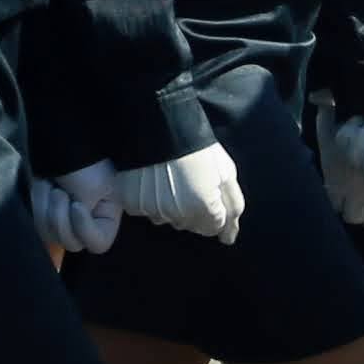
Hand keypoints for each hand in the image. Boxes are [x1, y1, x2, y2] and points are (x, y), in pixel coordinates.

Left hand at [29, 163, 123, 258]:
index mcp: (107, 217)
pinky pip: (38, 223)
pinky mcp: (48, 211)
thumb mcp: (92, 190)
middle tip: (60, 192)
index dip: (84, 229)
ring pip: (51, 235)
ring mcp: (66, 218)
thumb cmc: (85, 161)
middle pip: (71, 243)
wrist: (63, 136)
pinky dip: (38, 204)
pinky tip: (43, 185)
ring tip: (50, 186)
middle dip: (60, 216)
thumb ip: (83, 222)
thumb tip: (66, 237)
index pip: (98, 244)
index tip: (77, 204)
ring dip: (46, 209)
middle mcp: (88, 223)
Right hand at [116, 142, 246, 244]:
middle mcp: (177, 215)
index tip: (208, 191)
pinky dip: (150, 200)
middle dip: (194, 210)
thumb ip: (231, 207)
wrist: (158, 125)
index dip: (213, 209)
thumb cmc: (197, 146)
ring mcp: (153, 210)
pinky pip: (145, 211)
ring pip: (167, 219)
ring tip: (170, 180)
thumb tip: (229, 238)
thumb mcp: (225, 172)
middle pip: (190, 225)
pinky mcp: (132, 203)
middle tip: (189, 183)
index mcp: (203, 207)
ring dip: (171, 207)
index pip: (213, 228)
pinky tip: (153, 181)